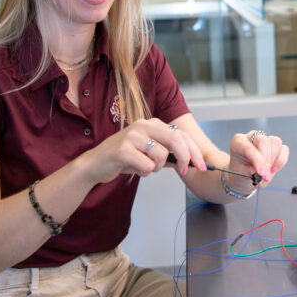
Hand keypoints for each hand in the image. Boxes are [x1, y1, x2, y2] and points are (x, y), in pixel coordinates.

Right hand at [82, 118, 205, 183]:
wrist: (95, 164)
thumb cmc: (123, 158)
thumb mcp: (148, 152)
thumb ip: (167, 153)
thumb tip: (190, 161)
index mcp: (151, 124)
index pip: (180, 134)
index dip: (193, 151)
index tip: (201, 165)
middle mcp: (143, 125)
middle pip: (175, 140)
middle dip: (185, 158)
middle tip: (184, 170)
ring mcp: (132, 136)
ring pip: (161, 156)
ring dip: (156, 168)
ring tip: (143, 167)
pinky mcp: (123, 149)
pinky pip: (147, 166)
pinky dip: (143, 172)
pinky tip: (133, 169)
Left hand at [227, 130, 288, 193]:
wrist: (244, 175)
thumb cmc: (240, 174)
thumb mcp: (242, 176)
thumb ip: (253, 172)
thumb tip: (265, 172)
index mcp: (238, 142)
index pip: (249, 148)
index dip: (258, 161)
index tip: (262, 173)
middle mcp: (252, 137)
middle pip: (264, 141)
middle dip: (266, 160)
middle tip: (265, 175)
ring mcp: (265, 139)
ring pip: (276, 143)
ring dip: (274, 160)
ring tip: (267, 172)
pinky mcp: (275, 145)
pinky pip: (284, 149)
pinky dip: (281, 161)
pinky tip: (273, 169)